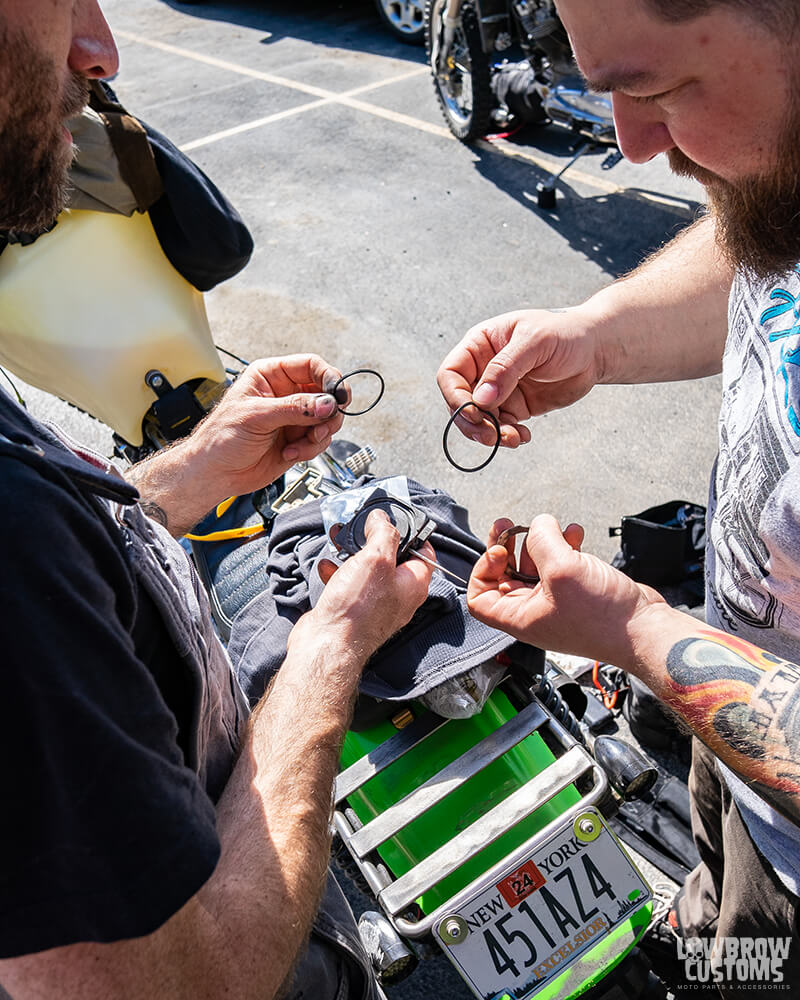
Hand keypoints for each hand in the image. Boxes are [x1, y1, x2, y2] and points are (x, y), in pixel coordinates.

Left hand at [187, 354, 345, 498]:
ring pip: (328, 419)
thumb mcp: (257, 416)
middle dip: (328, 412)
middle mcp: (286, 394)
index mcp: (271, 376)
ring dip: (319, 434)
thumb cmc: (221, 438)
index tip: (337, 395)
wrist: (215, 473)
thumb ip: (294, 408)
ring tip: (301, 444)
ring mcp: (294, 418)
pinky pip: (321, 440)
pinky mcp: (298, 440)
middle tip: (323, 425)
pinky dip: (311, 449)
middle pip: (326, 393)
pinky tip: (291, 452)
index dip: (329, 378)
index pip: (311, 366)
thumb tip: (326, 403)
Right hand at [301, 510, 434, 659]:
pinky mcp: (354, 609)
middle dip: (374, 540)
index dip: (412, 532)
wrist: (327, 644)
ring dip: (352, 554)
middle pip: (393, 558)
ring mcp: (375, 604)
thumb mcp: (376, 558)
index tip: (397, 519)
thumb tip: (382, 519)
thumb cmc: (357, 610)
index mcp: (414, 584)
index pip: (424, 551)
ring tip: (339, 542)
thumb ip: (383, 533)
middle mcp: (398, 596)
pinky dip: (338, 572)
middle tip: (362, 529)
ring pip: (368, 569)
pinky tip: (328, 566)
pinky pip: (349, 584)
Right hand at [436, 308, 600, 447]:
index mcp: (480, 345)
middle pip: (460, 402)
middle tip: (491, 435)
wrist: (596, 349)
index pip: (451, 374)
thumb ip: (506, 368)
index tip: (473, 413)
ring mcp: (499, 390)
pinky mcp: (515, 407)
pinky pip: (501, 427)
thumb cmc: (566, 332)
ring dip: (491, 434)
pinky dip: (508, 436)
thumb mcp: (535, 342)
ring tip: (513, 438)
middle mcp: (484, 368)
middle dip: (472, 422)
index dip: (455, 396)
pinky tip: (523, 436)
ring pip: (480, 419)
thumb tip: (481, 399)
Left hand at [467, 514, 665, 669]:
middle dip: (507, 547)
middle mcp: (534, 610)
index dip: (482, 571)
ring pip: (535, 565)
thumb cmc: (604, 617)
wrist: (645, 629)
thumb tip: (537, 524)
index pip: (480, 598)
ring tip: (551, 525)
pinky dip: (564, 545)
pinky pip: (561, 564)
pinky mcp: (578, 591)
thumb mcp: (562, 570)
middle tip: (509, 525)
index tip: (499, 552)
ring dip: (540, 541)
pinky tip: (575, 534)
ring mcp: (557, 600)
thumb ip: (541, 541)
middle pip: (505, 575)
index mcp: (520, 617)